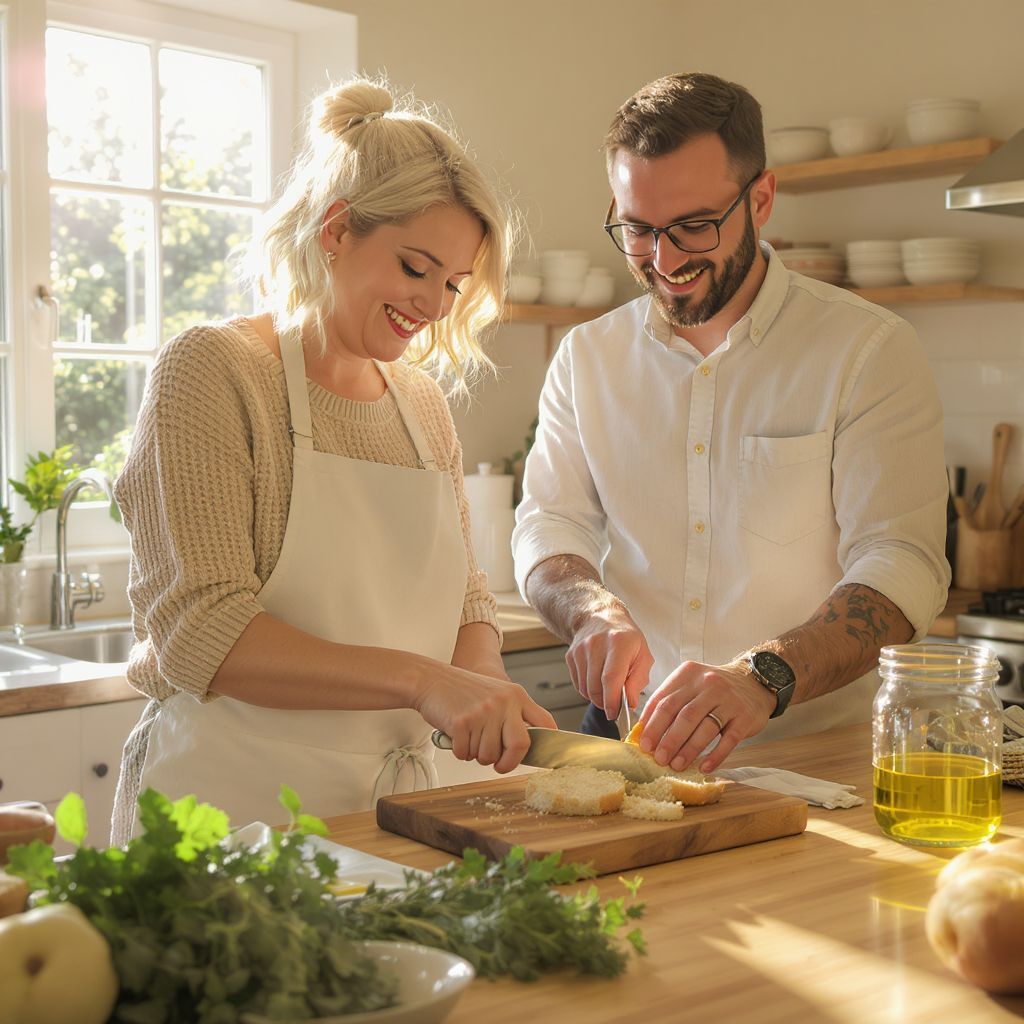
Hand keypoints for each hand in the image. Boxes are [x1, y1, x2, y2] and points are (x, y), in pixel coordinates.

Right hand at [414, 667, 555, 773]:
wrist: (431, 680)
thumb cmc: (463, 692)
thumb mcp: (496, 694)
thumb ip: (512, 716)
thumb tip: (525, 749)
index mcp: (516, 695)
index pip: (545, 723)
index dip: (546, 745)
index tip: (539, 758)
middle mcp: (503, 702)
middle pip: (520, 746)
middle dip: (509, 763)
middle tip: (499, 765)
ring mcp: (483, 712)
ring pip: (488, 755)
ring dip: (477, 755)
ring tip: (470, 738)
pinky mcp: (462, 722)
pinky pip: (466, 754)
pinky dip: (460, 752)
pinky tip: (457, 736)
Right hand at [566, 604, 652, 722]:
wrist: (601, 617)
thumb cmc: (626, 639)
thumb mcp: (643, 655)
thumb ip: (638, 681)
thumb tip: (629, 704)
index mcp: (618, 642)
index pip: (610, 678)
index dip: (612, 701)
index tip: (615, 714)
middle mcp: (596, 644)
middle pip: (595, 687)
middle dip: (605, 703)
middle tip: (614, 706)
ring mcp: (580, 649)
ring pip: (585, 688)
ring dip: (597, 698)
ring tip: (608, 692)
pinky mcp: (570, 655)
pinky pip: (578, 683)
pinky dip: (588, 690)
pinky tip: (597, 683)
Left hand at [635, 659, 775, 772]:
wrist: (754, 682)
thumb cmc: (714, 688)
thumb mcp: (690, 684)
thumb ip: (669, 701)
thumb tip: (643, 730)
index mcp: (688, 674)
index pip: (664, 700)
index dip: (651, 724)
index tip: (643, 744)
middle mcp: (708, 684)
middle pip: (683, 715)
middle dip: (668, 740)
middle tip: (658, 758)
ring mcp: (728, 700)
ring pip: (704, 727)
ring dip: (688, 750)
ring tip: (676, 765)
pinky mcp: (745, 717)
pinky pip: (728, 739)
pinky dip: (715, 755)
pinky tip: (704, 767)